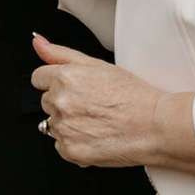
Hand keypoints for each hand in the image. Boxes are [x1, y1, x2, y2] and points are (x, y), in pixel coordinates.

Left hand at [30, 36, 174, 168]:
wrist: (156, 126)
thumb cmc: (133, 96)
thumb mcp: (98, 65)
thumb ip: (61, 54)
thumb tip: (38, 42)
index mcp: (65, 77)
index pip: (39, 78)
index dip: (57, 83)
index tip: (73, 89)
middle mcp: (60, 102)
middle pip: (46, 102)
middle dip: (64, 103)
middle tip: (92, 106)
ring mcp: (64, 128)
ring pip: (53, 125)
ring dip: (68, 124)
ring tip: (97, 122)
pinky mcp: (70, 151)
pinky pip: (61, 146)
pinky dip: (75, 144)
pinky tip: (96, 137)